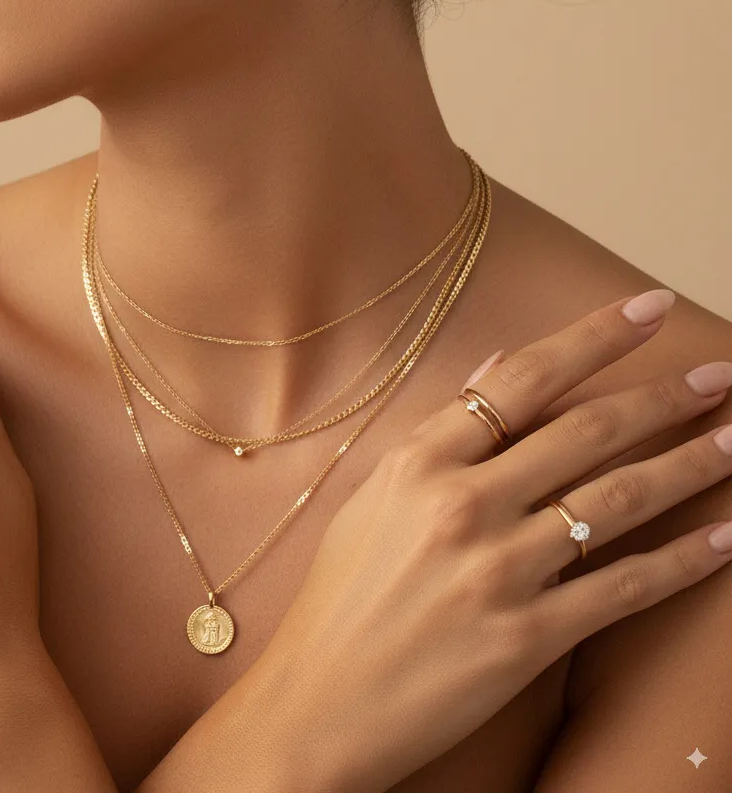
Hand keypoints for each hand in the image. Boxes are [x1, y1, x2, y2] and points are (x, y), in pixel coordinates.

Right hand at [260, 290, 731, 791]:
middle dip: (664, 397)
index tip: (650, 309)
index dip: (595, 336)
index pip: (522, 379)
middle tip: (719, 375)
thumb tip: (495, 366)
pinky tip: (724, 538)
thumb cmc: (342, 595)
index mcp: (419, 463)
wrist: (320, 701)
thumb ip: (439, 432)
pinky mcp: (526, 637)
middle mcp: (462, 505)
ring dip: (689, 466)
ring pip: (617, 501)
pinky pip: (623, 588)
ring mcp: (497, 571)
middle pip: (586, 432)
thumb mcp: (374, 497)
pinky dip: (682, 561)